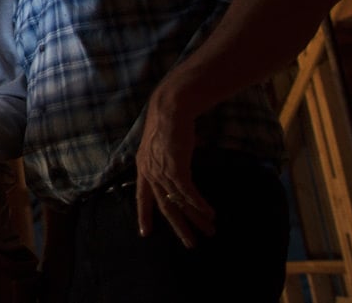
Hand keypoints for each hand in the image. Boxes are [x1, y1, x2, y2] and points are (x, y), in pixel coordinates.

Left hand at [135, 89, 215, 247]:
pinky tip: (209, 214)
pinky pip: (188, 193)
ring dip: (197, 218)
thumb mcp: (160, 146)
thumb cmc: (169, 123)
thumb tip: (176, 171)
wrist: (171, 108)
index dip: (144, 214)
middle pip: (164, 206)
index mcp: (143, 167)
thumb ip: (164, 161)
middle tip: (190, 244)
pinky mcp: (176, 168)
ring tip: (209, 230)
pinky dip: (199, 205)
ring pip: (180, 202)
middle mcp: (150, 172)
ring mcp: (162, 171)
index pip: (142, 196)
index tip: (145, 232)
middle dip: (178, 227)